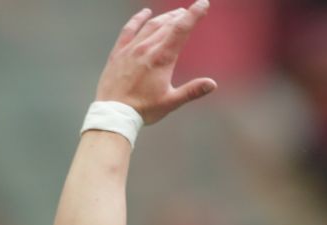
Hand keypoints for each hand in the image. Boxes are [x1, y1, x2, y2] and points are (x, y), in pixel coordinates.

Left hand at [95, 1, 216, 125]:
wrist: (114, 112)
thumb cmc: (143, 109)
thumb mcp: (171, 102)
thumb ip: (192, 91)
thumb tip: (212, 84)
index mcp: (161, 59)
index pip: (181, 30)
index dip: (193, 15)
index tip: (203, 4)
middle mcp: (146, 49)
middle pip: (167, 25)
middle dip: (182, 16)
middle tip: (192, 10)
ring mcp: (131, 49)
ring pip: (151, 25)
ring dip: (165, 17)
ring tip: (175, 13)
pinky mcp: (119, 52)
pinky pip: (129, 29)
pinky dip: (138, 19)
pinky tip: (145, 13)